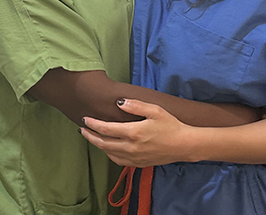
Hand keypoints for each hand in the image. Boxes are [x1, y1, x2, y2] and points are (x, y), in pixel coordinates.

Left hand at [80, 99, 194, 166]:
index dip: (93, 124)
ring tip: (92, 137)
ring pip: (109, 153)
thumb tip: (119, 102)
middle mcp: (130, 147)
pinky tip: (108, 148)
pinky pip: (118, 160)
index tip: (85, 118)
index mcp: (133, 132)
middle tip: (82, 129)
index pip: (106, 129)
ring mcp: (134, 158)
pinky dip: (109, 153)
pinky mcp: (138, 164)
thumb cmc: (170, 125)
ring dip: (98, 145)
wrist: (184, 145)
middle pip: (103, 143)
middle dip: (90, 136)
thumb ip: (135, 105)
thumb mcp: (155, 110)